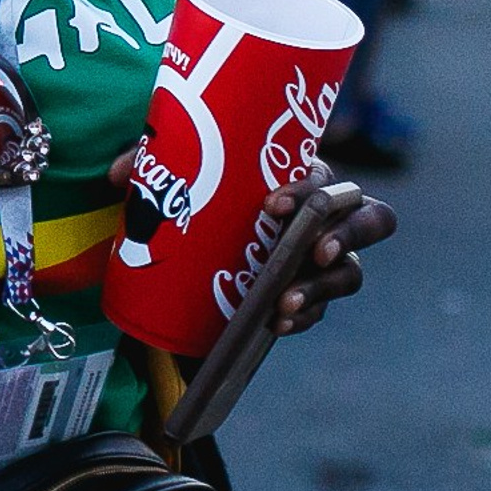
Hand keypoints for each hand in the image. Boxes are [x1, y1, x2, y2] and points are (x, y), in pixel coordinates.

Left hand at [103, 154, 396, 336]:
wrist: (197, 255)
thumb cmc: (201, 196)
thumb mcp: (177, 177)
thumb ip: (153, 166)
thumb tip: (118, 174)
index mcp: (302, 175)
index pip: (325, 174)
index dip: (307, 188)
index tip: (271, 205)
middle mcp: (326, 217)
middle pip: (371, 217)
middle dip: (347, 233)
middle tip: (312, 251)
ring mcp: (325, 261)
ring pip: (351, 271)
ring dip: (322, 287)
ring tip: (283, 303)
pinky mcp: (312, 296)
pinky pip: (323, 309)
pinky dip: (302, 317)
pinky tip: (276, 324)